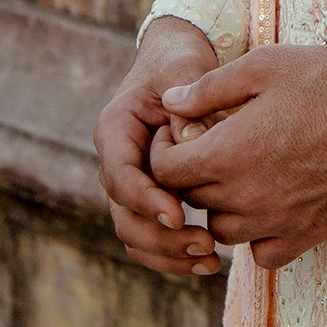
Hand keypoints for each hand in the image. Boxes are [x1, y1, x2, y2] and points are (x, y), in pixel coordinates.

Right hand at [94, 16, 224, 278]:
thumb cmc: (180, 64)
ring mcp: (130, 186)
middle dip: (161, 237)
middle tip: (205, 244)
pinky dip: (174, 256)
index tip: (180, 215)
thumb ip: (188, 104)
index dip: (146, 199)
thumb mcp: (184, 69)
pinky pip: (151, 239)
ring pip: (135, 236)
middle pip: (123, 216)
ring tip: (211, 258)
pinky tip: (210, 262)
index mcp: (115, 130)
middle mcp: (116, 163)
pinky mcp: (149, 200)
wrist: (177, 65)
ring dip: (168, 255)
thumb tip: (191, 143)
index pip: (120, 175)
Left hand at [153, 42, 326, 269]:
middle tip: (215, 143)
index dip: (165, 150)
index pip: (166, 171)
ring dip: (222, 205)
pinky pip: (261, 253)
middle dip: (192, 173)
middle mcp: (246, 196)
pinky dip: (257, 234)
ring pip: (222, 231)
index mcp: (230, 152)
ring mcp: (277, 221)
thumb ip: (208, 88)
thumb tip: (168, 101)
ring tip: (243, 171)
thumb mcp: (264, 65)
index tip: (182, 131)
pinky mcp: (306, 236)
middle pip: (191, 201)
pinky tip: (271, 201)